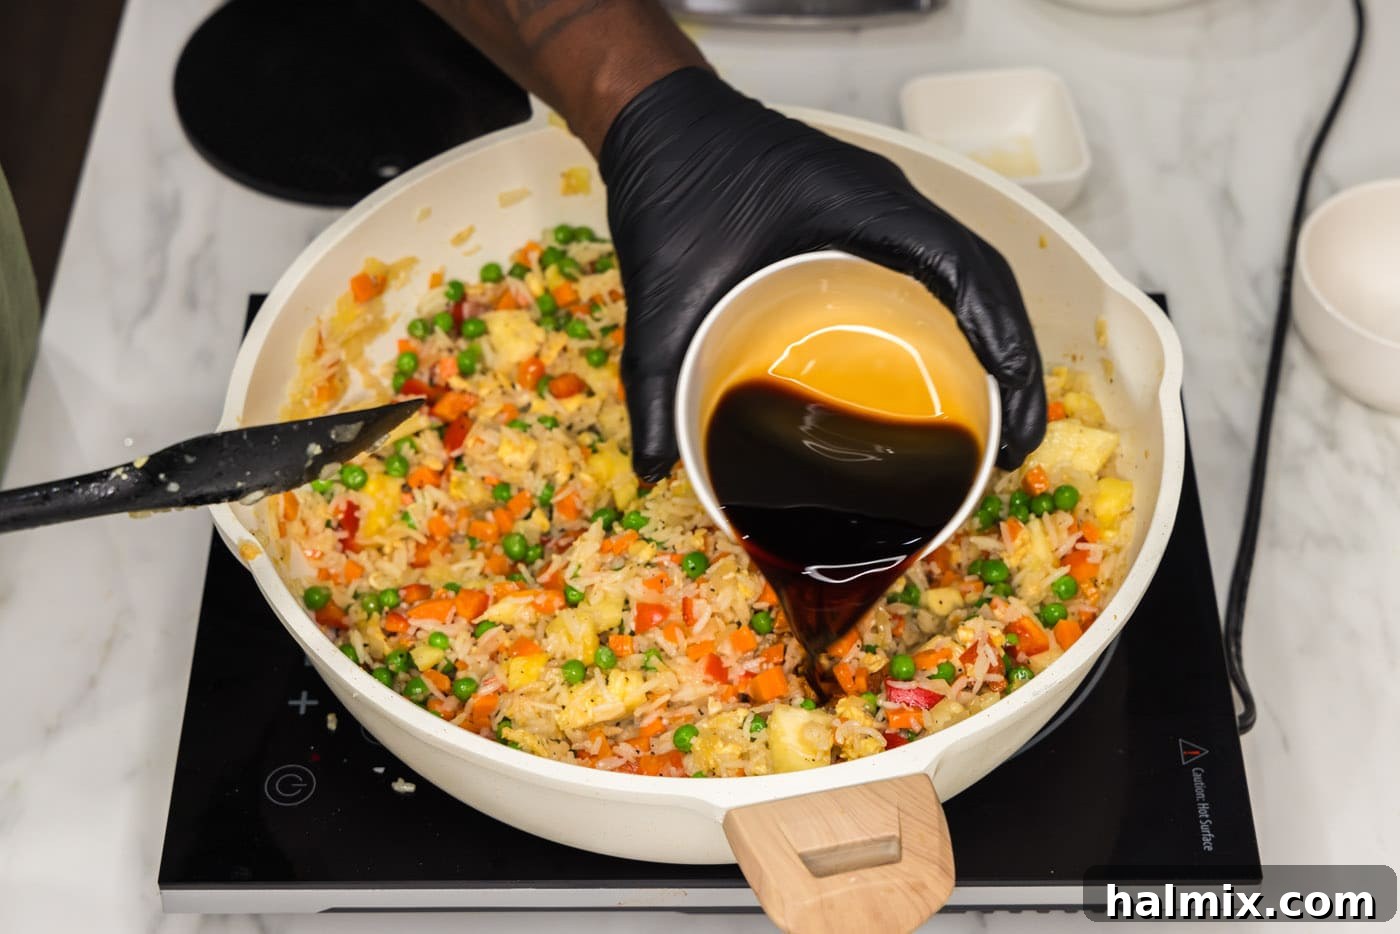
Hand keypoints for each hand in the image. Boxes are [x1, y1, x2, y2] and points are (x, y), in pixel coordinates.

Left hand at [600, 68, 1045, 481]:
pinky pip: (931, 273)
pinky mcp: (864, 223)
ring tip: (993, 423)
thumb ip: (653, 379)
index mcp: (860, 204)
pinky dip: (955, 324)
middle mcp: (887, 203)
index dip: (1004, 342)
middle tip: (1011, 442)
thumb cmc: (670, 181)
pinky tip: (942, 376)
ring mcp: (881, 210)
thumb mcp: (662, 289)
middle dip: (1012, 359)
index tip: (1014, 414)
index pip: (966, 269)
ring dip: (992, 342)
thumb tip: (657, 467)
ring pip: (965, 276)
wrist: (658, 121)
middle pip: (984, 278)